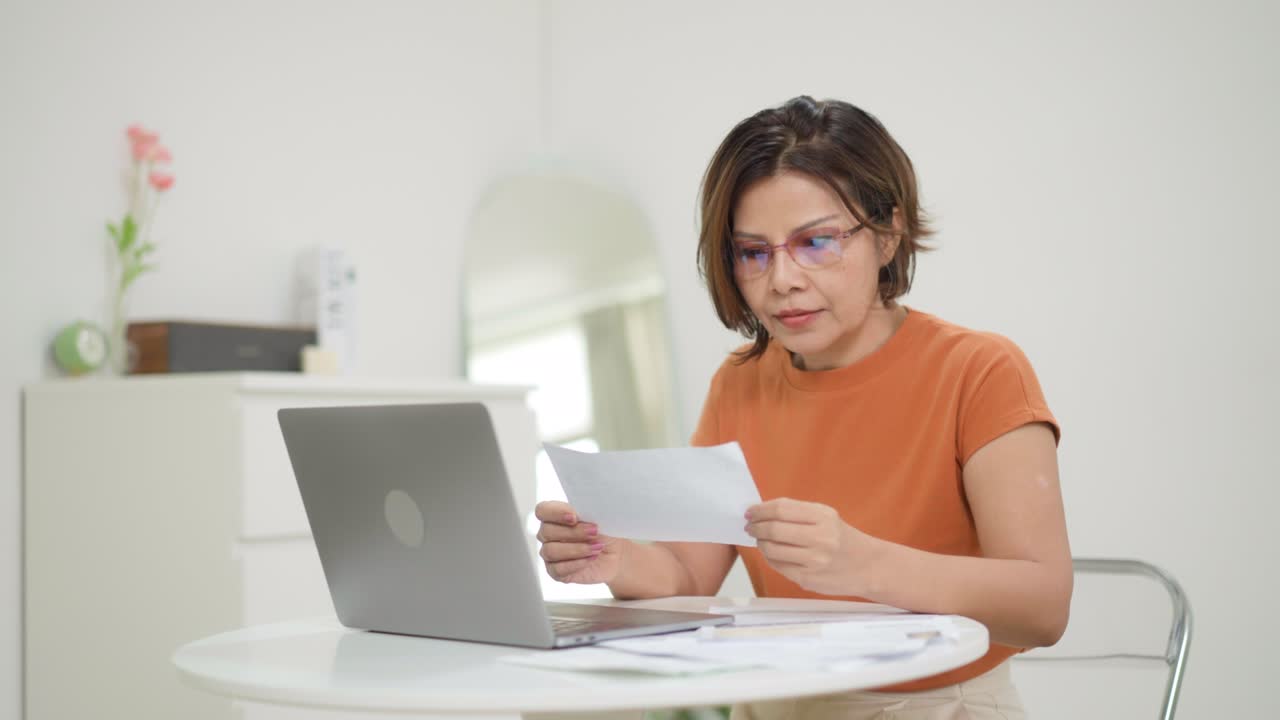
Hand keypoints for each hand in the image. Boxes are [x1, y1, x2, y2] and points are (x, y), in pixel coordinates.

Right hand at [534, 500, 624, 584]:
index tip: (574, 517)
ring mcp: (550, 553)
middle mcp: (549, 534)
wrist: (616, 556)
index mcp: (556, 516)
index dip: (555, 513)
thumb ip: (587, 512)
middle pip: (547, 531)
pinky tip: (590, 559)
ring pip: (551, 551)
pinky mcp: (555, 572)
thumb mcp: (600, 519)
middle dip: (573, 532)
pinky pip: (557, 569)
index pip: (543, 510)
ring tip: (596, 548)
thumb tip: (581, 511)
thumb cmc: (606, 534)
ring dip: (577, 549)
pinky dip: (576, 564)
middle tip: (594, 532)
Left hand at [744, 497, 871, 595]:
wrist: (867, 566)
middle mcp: (820, 539)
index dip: (760, 510)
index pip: (781, 510)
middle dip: (756, 527)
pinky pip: (778, 566)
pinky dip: (769, 558)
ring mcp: (814, 562)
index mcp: (823, 517)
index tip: (750, 512)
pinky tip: (771, 553)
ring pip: (771, 550)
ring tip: (760, 539)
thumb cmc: (842, 539)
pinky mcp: (808, 579)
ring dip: (760, 543)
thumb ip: (796, 513)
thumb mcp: (826, 517)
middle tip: (750, 526)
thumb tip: (761, 513)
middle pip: (774, 529)